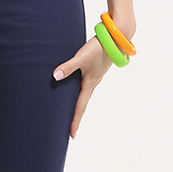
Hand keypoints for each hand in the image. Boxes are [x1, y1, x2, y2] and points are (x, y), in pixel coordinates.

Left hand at [52, 11, 136, 139]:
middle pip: (82, 104)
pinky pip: (85, 85)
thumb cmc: (100, 47)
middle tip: (68, 130)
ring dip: (77, 105)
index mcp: (90, 84)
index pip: (80, 107)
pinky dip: (79, 92)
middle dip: (75, 117)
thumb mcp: (81, 57)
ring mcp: (95, 76)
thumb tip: (55, 76)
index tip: (71, 135)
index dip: (75, 121)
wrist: (117, 35)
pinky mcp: (95, 69)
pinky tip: (73, 90)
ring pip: (84, 95)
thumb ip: (68, 67)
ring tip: (69, 114)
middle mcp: (93, 83)